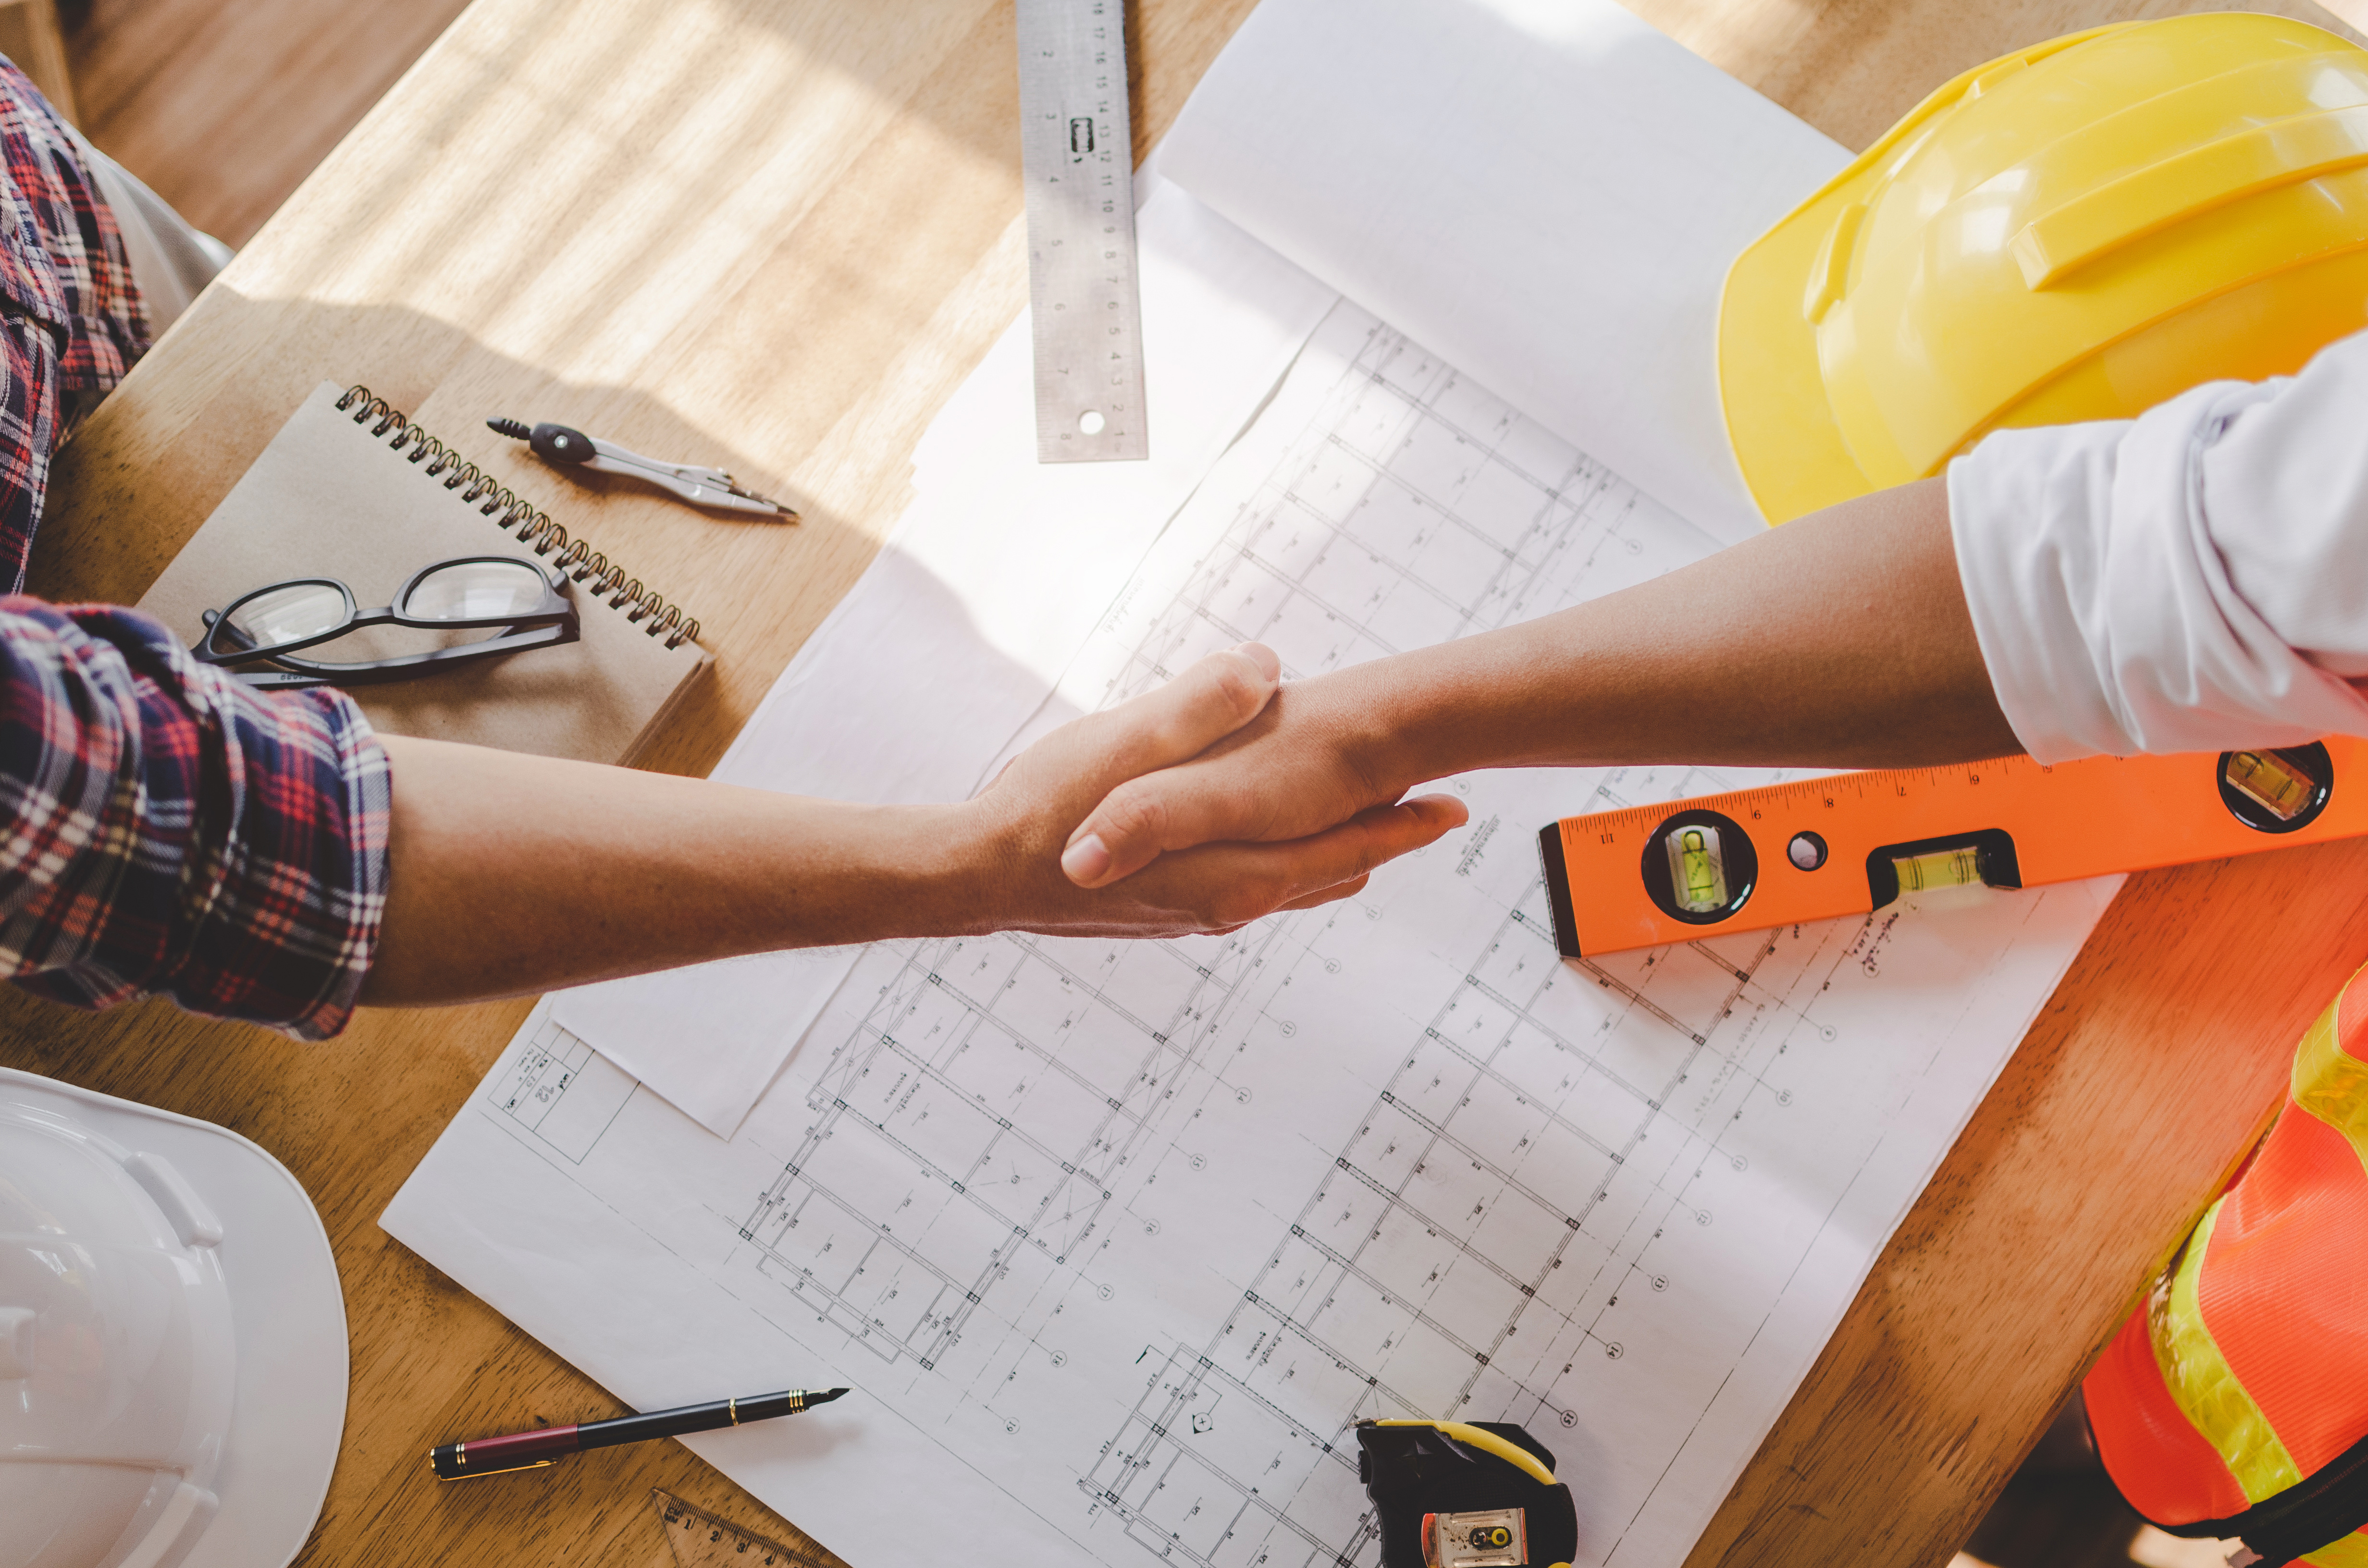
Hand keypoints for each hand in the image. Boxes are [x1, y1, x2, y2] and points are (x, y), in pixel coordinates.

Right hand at [1056, 658, 1427, 891]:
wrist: (979, 876)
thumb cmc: (1047, 810)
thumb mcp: (1124, 744)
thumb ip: (1199, 707)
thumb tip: (1268, 666)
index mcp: (1236, 871)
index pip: (1349, 846)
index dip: (1405, 823)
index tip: (1458, 802)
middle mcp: (1231, 904)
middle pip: (1335, 868)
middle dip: (1386, 836)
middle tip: (1440, 807)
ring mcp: (1202, 912)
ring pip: (1297, 880)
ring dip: (1339, 844)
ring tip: (1378, 815)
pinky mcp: (1174, 907)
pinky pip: (1257, 880)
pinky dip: (1292, 854)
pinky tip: (1286, 831)